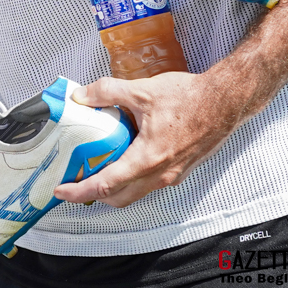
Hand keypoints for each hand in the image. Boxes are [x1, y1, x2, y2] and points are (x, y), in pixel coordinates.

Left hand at [52, 73, 242, 207]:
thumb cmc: (190, 98)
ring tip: (92, 172)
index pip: (106, 185)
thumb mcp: (141, 90)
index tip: (62, 191)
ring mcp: (171, 175)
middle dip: (92, 195)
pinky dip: (129, 180)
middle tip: (73, 183)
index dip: (80, 191)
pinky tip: (121, 159)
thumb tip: (81, 96)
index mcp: (148, 158)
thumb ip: (106, 92)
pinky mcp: (179, 171)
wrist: (225, 102)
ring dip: (112, 189)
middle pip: (118, 197)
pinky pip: (148, 184)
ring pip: (134, 193)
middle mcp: (160, 174)